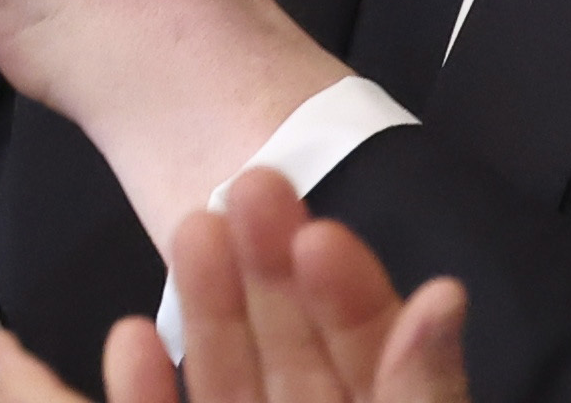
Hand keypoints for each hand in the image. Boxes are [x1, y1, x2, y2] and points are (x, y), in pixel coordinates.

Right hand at [0, 172, 471, 402]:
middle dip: (269, 280)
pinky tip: (124, 341)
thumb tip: (447, 298)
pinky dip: (145, 398)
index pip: (380, 361)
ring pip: (234, 387)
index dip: (354, 293)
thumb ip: (418, 390)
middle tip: (240, 189)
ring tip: (191, 228)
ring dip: (210, 313)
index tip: (319, 229)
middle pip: (297, 362)